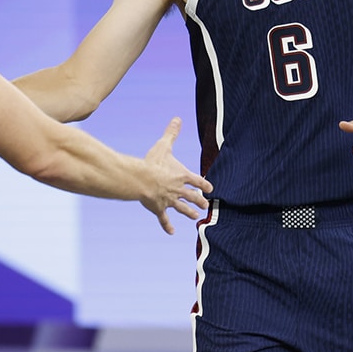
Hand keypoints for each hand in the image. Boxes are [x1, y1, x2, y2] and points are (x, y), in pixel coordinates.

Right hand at [140, 117, 212, 233]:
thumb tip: (177, 118)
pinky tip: (171, 232)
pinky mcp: (159, 208)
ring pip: (182, 208)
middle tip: (206, 205)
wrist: (142, 180)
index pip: (197, 180)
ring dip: (189, 213)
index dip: (204, 183)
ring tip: (195, 217)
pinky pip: (164, 219)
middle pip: (192, 196)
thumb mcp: (164, 146)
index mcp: (182, 175)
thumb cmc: (153, 162)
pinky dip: (167, 225)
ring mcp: (169, 200)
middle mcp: (179, 190)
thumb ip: (171, 133)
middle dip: (199, 201)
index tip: (210, 188)